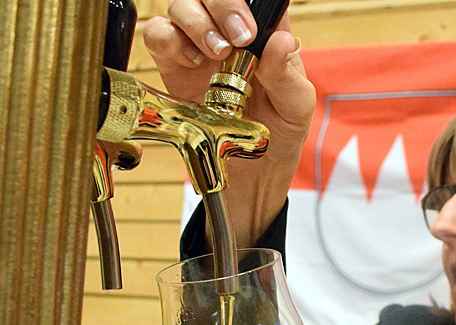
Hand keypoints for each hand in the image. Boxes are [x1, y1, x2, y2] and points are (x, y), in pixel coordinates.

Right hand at [143, 1, 314, 243]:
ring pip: (182, 6)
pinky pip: (158, 36)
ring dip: (196, 22)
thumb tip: (280, 42)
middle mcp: (229, 33)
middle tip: (238, 38)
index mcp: (263, 33)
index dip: (245, 3)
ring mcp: (199, 46)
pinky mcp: (173, 66)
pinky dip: (169, 41)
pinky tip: (190, 62)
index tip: (252, 29)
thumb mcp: (296, 107)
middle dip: (222, 6)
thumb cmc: (278, 135)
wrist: (250, 176)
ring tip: (215, 54)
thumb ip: (288, 74)